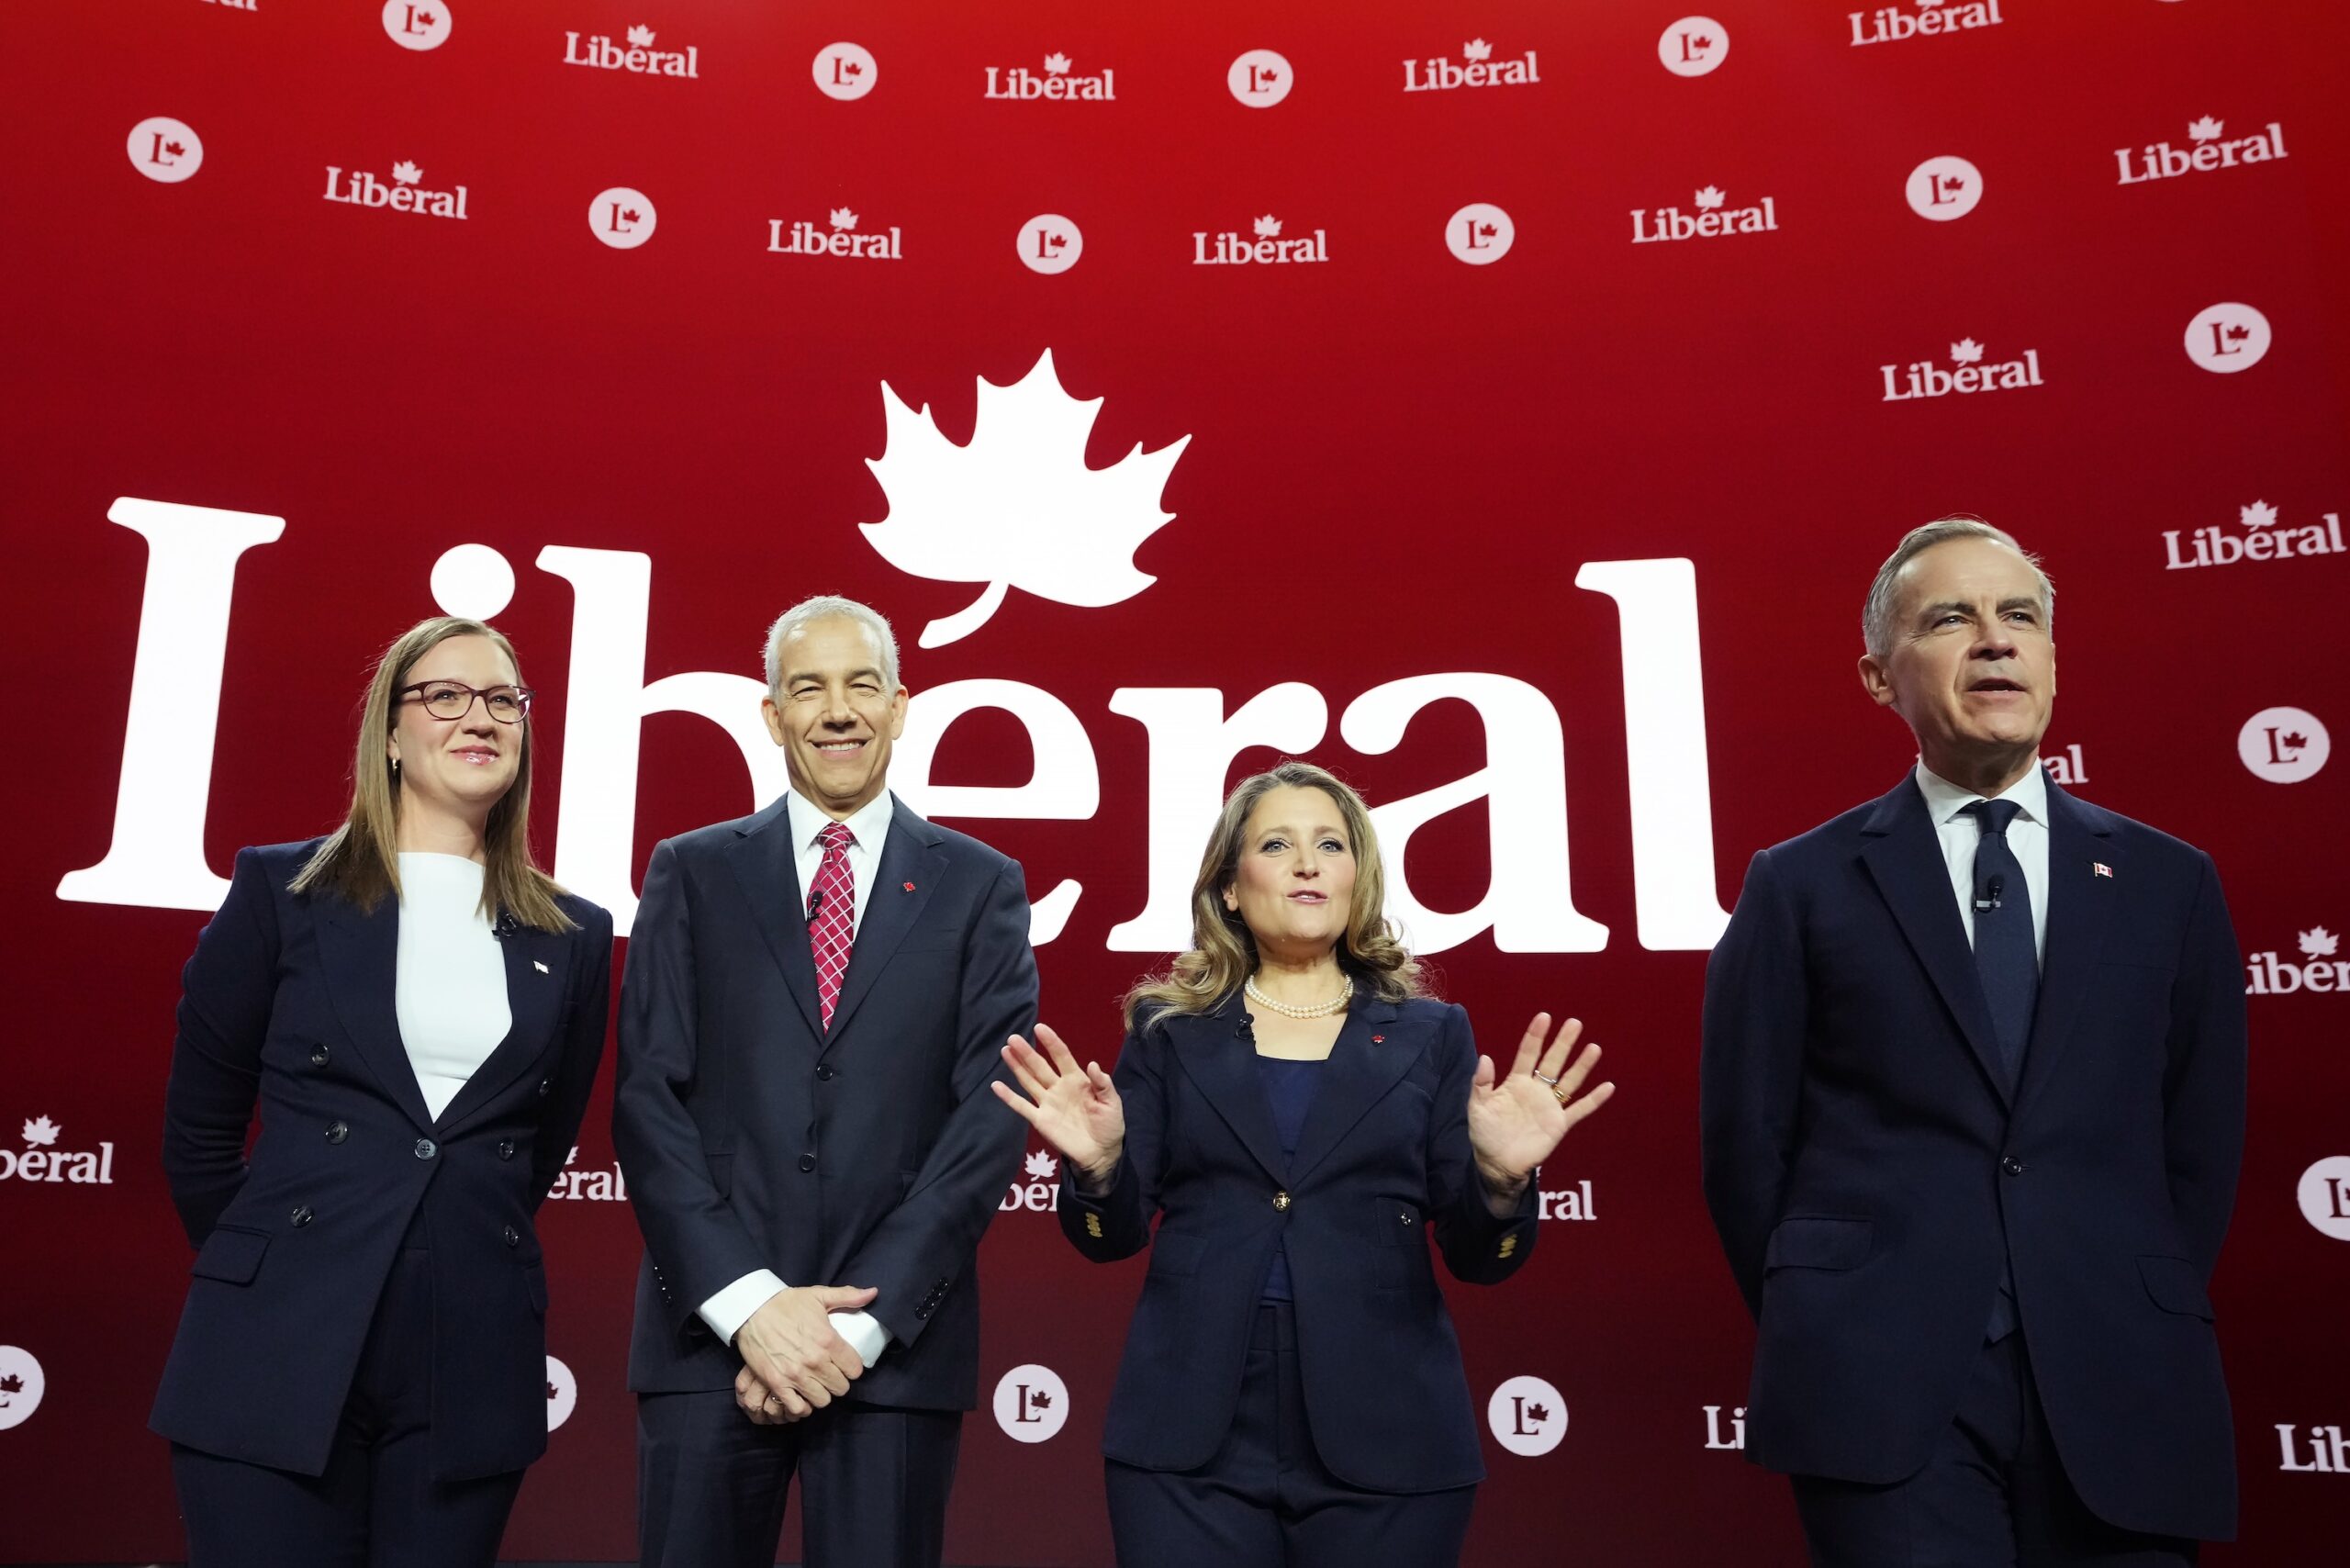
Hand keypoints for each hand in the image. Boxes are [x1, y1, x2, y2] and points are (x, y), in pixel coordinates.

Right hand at [732, 1284, 874, 1419]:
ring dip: (821, 1394)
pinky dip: (801, 1406)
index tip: (845, 1365)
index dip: (852, 1368)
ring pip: (822, 1400)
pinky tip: (801, 1396)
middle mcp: (815, 1361)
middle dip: (838, 1382)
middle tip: (830, 1375)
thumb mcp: (819, 1295)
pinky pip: (797, 1407)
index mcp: (829, 1340)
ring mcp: (796, 1375)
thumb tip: (873, 1293)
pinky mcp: (777, 1384)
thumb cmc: (786, 1303)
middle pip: (841, 1388)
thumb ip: (849, 1296)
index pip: (855, 1369)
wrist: (751, 1310)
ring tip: (816, 1385)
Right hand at [990, 1024, 1124, 1190]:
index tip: (1040, 1028)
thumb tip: (1092, 1064)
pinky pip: (1022, 1106)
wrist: (1101, 1153)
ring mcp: (1048, 1103)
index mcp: (1076, 1080)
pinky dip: (1008, 1096)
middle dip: (1027, 1052)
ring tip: (1005, 1051)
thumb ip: (1103, 1083)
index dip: (1051, 1042)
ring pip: (1028, 1081)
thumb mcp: (1112, 1102)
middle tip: (1013, 1038)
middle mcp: (1058, 1088)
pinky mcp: (1040, 1120)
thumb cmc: (1109, 1124)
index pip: (1061, 1056)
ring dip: (1017, 1066)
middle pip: (1039, 1066)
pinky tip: (996, 1085)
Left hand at [1467, 1013, 1613, 1205]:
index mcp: (1515, 1082)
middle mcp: (1536, 1090)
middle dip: (1563, 1043)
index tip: (1544, 1017)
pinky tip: (1608, 1087)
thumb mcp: (1477, 1107)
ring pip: (1569, 1082)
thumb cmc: (1485, 1133)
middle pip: (1552, 1062)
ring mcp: (1549, 1106)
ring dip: (1581, 1066)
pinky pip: (1579, 1110)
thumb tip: (1485, 1057)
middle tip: (1574, 1023)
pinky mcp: (1559, 1124)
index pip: (1527, 1054)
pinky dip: (1594, 1100)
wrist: (1497, 1164)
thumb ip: (1481, 1083)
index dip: (1535, 1036)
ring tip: (1594, 1047)